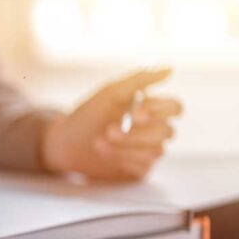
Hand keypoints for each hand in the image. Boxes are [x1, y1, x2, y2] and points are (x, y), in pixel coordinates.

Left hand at [40, 69, 182, 180]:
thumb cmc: (87, 115)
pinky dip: (123, 159)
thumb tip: (169, 69)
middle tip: (109, 130)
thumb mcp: (110, 93)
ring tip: (99, 142)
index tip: (136, 114)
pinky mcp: (139, 169)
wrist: (64, 144)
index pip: (175, 108)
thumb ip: (139, 80)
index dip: (160, 112)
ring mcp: (148, 151)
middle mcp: (153, 130)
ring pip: (157, 151)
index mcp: (150, 108)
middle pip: (168, 132)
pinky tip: (104, 154)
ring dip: (125, 146)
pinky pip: (145, 167)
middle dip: (137, 133)